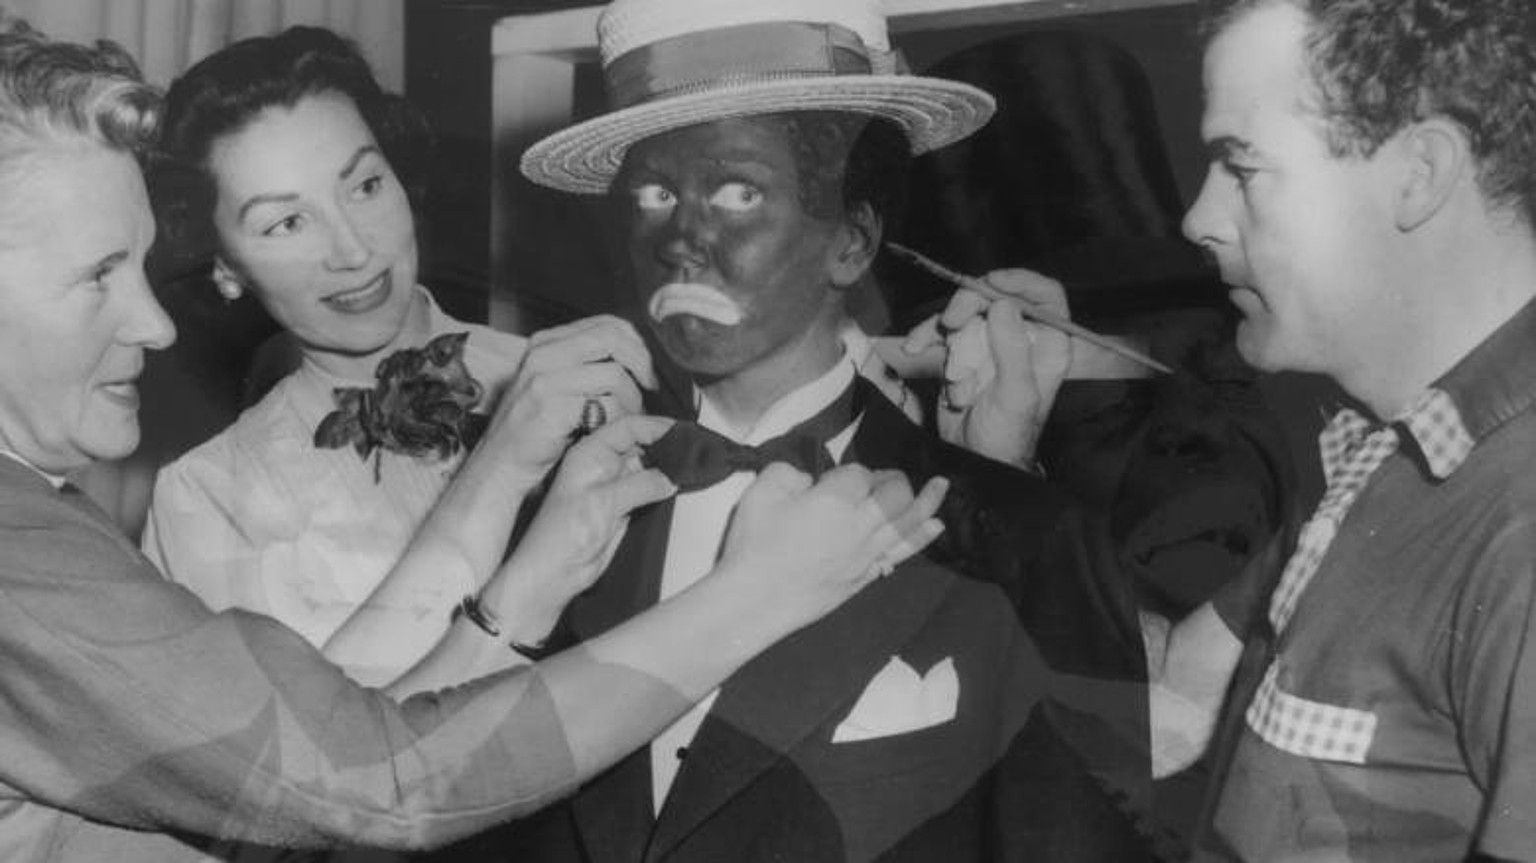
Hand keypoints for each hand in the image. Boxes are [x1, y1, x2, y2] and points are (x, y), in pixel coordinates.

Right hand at [477, 315, 657, 489]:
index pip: (607, 324)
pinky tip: (613, 431)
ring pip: (615, 374)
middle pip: (614, 339)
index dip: (636, 344)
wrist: (499, 464)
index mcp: (546, 343)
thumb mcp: (555, 386)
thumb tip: (636, 359)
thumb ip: (585, 366)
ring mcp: (545, 378)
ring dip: (632, 400)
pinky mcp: (552, 405)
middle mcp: (544, 354)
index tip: (646, 369)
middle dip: (642, 365)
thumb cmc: (535, 431)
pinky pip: (606, 404)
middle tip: (650, 389)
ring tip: (629, 418)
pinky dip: (619, 419)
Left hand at [487, 415, 676, 628]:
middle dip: (668, 442)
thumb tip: (671, 477)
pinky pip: (652, 487)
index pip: (628, 426)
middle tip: (696, 447)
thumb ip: (640, 485)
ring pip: (650, 464)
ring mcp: (615, 484)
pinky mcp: (625, 504)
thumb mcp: (603, 503)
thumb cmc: (561, 536)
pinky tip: (684, 482)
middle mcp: (603, 464)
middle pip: (642, 441)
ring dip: (671, 463)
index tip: (683, 432)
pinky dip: (668, 484)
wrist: (554, 574)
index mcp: (590, 453)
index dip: (656, 426)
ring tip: (695, 463)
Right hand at [714, 464, 947, 626]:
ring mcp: (867, 554)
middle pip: (895, 494)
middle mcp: (861, 525)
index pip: (861, 473)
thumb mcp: (761, 491)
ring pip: (908, 523)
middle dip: (892, 480)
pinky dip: (921, 537)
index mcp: (836, 499)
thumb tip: (810, 481)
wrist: (754, 601)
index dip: (851, 471)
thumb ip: (789, 472)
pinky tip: (935, 528)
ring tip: (943, 486)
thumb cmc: (754, 544)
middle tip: (881, 479)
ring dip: (928, 502)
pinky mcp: (866, 577)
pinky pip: (902, 552)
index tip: (832, 480)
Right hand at [904, 269, 1070, 468]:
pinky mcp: (962, 351)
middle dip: (970, 305)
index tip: (993, 284)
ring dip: (946, 331)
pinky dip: (926, 337)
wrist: (975, 460)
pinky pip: (943, 332)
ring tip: (934, 356)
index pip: (1045, 296)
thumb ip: (1012, 350)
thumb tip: (1003, 305)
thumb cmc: (1007, 436)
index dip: (1022, 282)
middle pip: (997, 297)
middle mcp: (1020, 338)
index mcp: (1047, 345)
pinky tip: (913, 348)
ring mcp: (989, 342)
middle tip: (951, 322)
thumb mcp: (1015, 395)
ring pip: (966, 312)